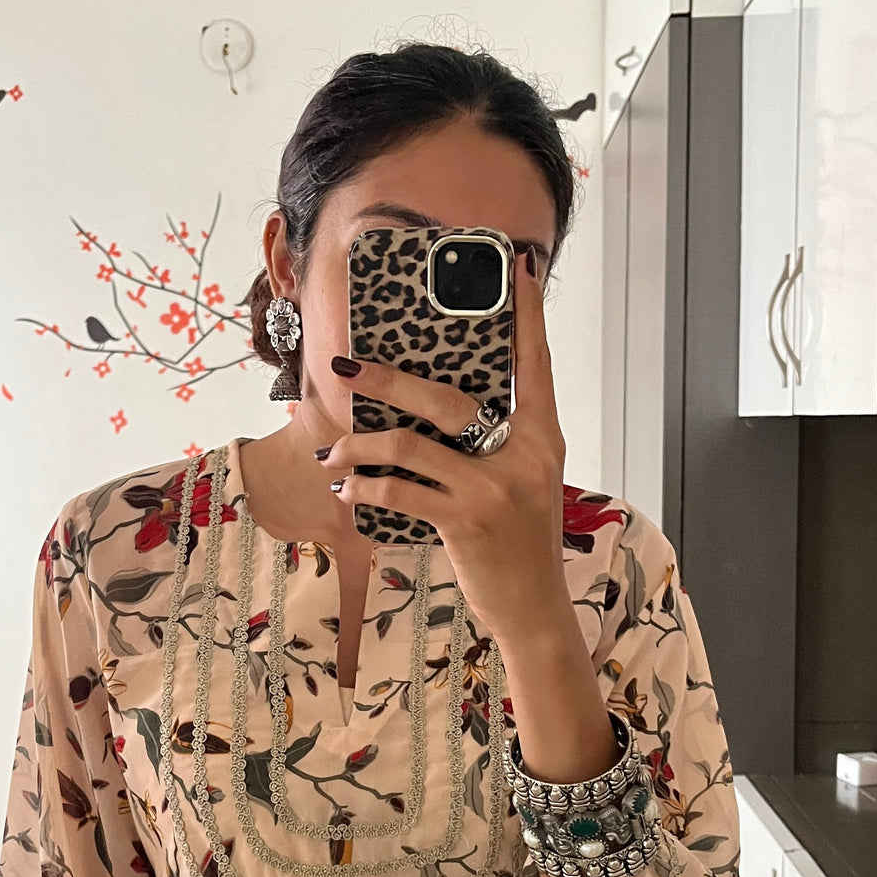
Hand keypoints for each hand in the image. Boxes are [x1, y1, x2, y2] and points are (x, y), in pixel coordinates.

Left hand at [321, 249, 570, 647]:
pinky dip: (365, 487)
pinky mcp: (467, 521)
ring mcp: (496, 488)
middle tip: (347, 367)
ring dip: (360, 446)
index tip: (514, 266)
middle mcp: (524, 454)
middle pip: (446, 398)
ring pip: (411, 445)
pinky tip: (347, 489)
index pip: (535, 364)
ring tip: (334, 453)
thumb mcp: (524, 484)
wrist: (536, 609)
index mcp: (543, 438)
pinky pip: (401, 491)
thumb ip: (496, 445)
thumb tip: (438, 411)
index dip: (526, 315)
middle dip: (388, 380)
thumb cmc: (519, 544)